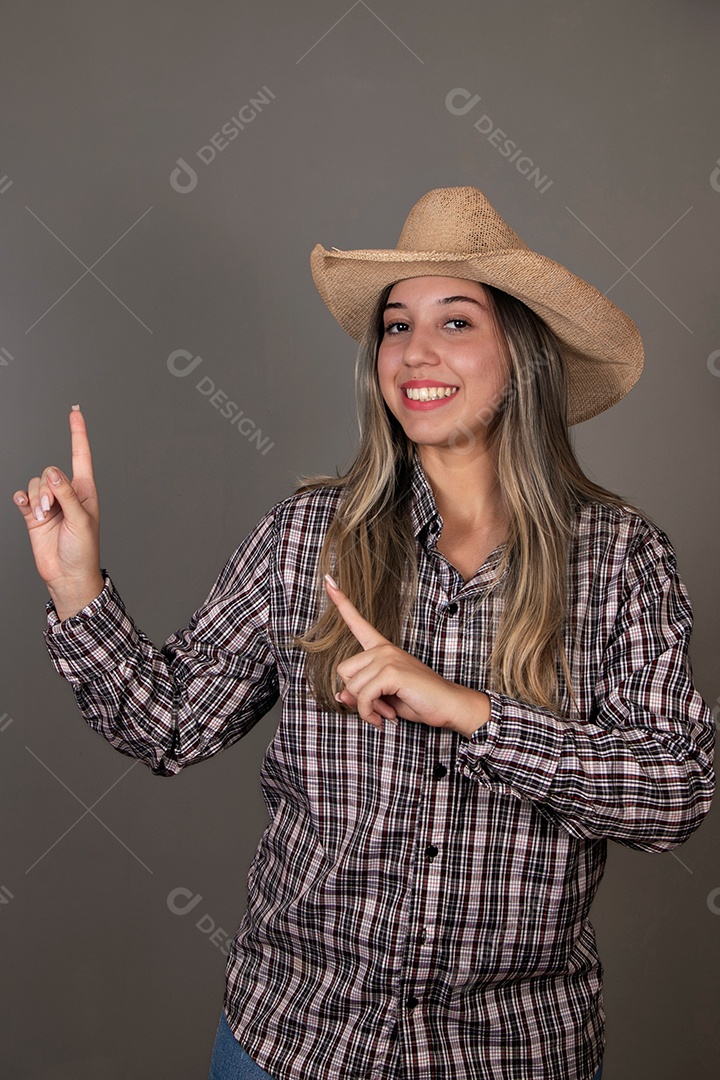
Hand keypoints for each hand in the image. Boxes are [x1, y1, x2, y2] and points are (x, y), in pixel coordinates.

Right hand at [13, 406, 103, 618]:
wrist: (68, 575)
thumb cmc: (84, 550)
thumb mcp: (81, 521)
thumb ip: (67, 495)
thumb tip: (54, 474)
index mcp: (85, 491)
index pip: (81, 455)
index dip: (78, 433)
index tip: (75, 412)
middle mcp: (66, 493)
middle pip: (49, 471)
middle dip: (47, 488)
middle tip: (52, 510)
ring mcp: (49, 503)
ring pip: (35, 483)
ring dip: (37, 498)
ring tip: (44, 517)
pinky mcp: (34, 514)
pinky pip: (23, 496)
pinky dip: (22, 500)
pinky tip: (26, 508)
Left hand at [324, 575, 489, 736]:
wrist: (449, 706)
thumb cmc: (419, 700)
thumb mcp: (384, 697)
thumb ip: (362, 693)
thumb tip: (340, 695)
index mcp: (382, 649)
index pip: (358, 623)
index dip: (341, 602)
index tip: (329, 580)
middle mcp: (383, 649)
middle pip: (344, 670)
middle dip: (357, 694)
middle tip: (379, 706)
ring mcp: (388, 658)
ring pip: (352, 687)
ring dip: (366, 708)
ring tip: (387, 711)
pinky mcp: (391, 672)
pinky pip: (364, 697)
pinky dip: (370, 713)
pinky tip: (387, 716)